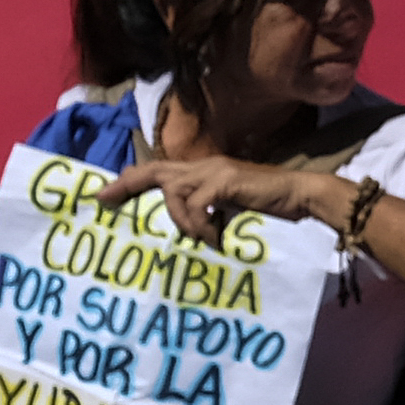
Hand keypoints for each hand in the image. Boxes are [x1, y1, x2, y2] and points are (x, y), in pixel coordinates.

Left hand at [95, 154, 314, 247]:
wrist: (300, 195)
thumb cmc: (268, 206)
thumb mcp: (228, 208)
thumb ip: (206, 210)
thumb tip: (183, 231)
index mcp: (202, 171)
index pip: (159, 170)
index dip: (130, 180)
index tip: (105, 195)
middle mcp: (204, 166)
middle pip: (154, 170)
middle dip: (126, 184)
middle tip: (103, 199)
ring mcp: (214, 171)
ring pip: (173, 191)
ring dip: (181, 221)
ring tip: (201, 238)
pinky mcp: (225, 181)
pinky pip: (196, 204)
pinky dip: (201, 225)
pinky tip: (216, 238)